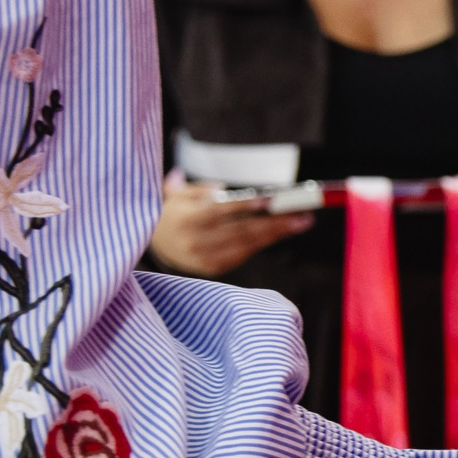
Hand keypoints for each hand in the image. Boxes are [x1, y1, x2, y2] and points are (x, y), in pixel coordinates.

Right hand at [147, 176, 309, 275]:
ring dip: (277, 233)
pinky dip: (263, 242)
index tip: (271, 199)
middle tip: (302, 214)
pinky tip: (281, 232)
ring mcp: (206, 259)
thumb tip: (223, 188)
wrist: (155, 244)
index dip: (246, 205)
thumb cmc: (173, 212)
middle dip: (275, 222)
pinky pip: (244, 254)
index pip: (221, 211)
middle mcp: (196, 242)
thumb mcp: (179, 195)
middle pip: (241, 231)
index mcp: (187, 220)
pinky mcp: (214, 269)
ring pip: (248, 244)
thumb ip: (202, 190)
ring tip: (301, 222)